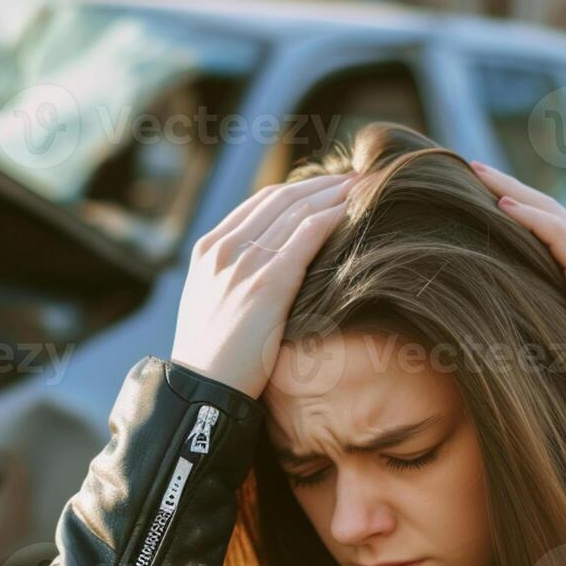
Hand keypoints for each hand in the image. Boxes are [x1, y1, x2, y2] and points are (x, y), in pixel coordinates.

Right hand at [171, 173, 354, 397]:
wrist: (202, 388)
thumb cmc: (213, 358)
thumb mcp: (213, 303)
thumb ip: (234, 276)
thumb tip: (270, 267)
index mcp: (208, 249)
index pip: (260, 203)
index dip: (298, 188)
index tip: (327, 185)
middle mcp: (224, 249)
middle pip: (281, 199)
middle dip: (322, 184)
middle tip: (356, 176)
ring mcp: (243, 264)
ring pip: (296, 211)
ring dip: (334, 194)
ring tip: (363, 186)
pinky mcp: (266, 283)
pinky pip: (306, 235)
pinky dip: (331, 217)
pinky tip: (353, 210)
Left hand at [470, 160, 565, 396]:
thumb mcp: (560, 335)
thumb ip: (538, 317)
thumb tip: (495, 320)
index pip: (547, 225)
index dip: (515, 204)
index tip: (478, 190)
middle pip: (547, 208)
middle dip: (509, 185)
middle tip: (471, 166)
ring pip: (552, 213)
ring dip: (513, 190)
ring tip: (479, 173)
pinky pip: (560, 236)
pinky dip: (531, 218)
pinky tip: (503, 205)